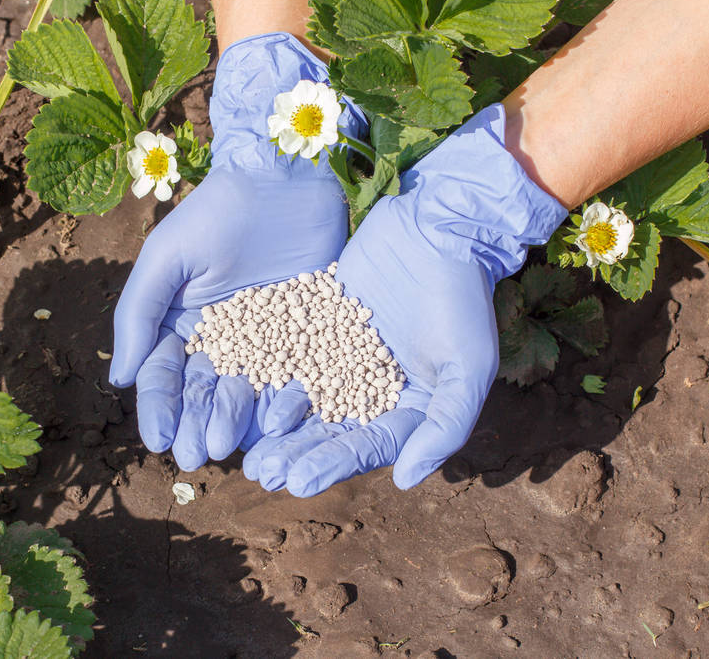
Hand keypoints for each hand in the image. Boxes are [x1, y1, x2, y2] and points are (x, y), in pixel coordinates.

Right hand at [109, 33, 365, 470]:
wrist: (285, 178)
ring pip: (246, 392)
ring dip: (234, 421)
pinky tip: (276, 425)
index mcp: (181, 324)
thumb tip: (119, 379)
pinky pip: (293, 375)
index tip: (158, 440)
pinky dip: (283, 401)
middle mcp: (221, 339)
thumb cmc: (217, 211)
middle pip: (204, 393)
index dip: (160, 409)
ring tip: (227, 448)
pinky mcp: (307, 333)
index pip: (164, 375)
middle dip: (196, 425)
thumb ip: (139, 314)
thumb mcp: (167, 257)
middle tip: (195, 457)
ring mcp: (266, 340)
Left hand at [244, 103, 567, 493]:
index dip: (332, 465)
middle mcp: (372, 388)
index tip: (297, 483)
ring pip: (303, 398)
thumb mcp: (468, 366)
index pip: (367, 445)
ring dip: (274, 425)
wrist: (438, 227)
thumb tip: (407, 481)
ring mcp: (342, 356)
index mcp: (409, 406)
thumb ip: (444, 426)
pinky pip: (289, 354)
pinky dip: (269, 375)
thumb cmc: (463, 298)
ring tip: (245, 448)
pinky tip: (240, 391)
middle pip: (329, 430)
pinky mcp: (320, 325)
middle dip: (294, 455)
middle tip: (259, 475)